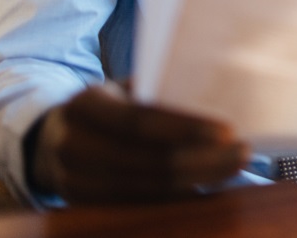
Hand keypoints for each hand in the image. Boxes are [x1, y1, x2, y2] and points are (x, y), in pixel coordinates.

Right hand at [28, 84, 249, 202]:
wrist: (51, 139)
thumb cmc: (107, 107)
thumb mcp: (121, 90)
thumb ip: (157, 92)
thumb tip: (220, 93)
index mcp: (84, 105)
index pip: (141, 120)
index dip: (186, 128)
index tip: (228, 130)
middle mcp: (73, 145)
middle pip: (149, 160)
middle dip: (203, 159)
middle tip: (244, 152)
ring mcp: (74, 181)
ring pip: (148, 188)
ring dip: (198, 180)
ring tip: (234, 168)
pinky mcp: (84, 206)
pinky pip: (140, 204)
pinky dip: (178, 197)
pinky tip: (208, 186)